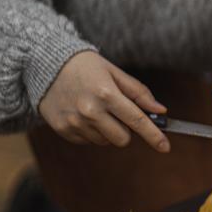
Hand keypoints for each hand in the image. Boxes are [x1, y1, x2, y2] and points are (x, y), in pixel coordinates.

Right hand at [39, 51, 170, 151]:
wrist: (46, 65)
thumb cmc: (86, 67)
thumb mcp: (115, 73)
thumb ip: (139, 93)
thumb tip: (160, 111)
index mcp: (106, 94)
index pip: (137, 121)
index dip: (154, 136)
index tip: (165, 147)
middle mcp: (90, 111)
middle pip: (122, 139)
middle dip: (127, 130)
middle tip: (118, 113)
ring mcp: (74, 122)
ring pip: (105, 141)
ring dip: (107, 130)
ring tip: (96, 109)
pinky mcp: (62, 129)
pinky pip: (88, 141)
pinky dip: (91, 131)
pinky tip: (83, 114)